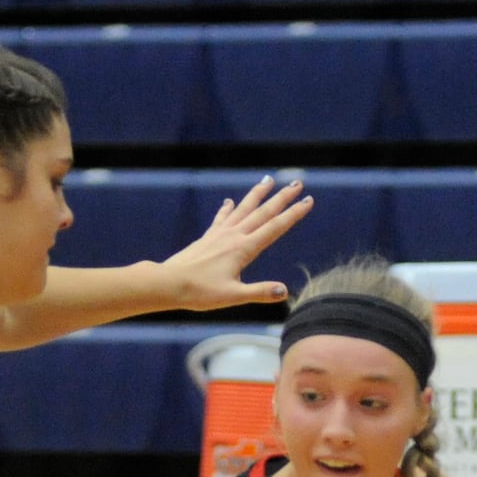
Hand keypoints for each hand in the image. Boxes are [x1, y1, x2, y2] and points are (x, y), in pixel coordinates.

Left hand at [161, 175, 314, 310]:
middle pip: (263, 213)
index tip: (308, 201)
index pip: (274, 228)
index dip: (293, 214)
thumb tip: (284, 291)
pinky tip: (229, 201)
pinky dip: (228, 209)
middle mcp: (233, 236)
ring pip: (243, 209)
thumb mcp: (233, 296)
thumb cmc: (199, 292)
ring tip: (268, 180)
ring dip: (257, 194)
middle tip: (298, 184)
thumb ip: (259, 292)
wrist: (168, 283)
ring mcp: (219, 234)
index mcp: (243, 249)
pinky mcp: (208, 238)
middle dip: (282, 198)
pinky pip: (222, 218)